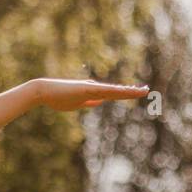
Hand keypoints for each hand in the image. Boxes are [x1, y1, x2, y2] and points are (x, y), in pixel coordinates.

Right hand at [34, 78, 148, 110]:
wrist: (44, 91)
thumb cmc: (58, 97)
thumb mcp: (77, 103)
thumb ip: (89, 102)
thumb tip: (100, 102)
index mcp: (93, 93)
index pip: (114, 94)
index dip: (126, 93)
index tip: (137, 92)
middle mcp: (95, 88)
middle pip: (117, 91)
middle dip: (132, 92)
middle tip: (147, 90)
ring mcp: (91, 88)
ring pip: (114, 91)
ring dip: (129, 92)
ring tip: (143, 90)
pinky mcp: (86, 89)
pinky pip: (104, 91)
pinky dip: (115, 92)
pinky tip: (125, 92)